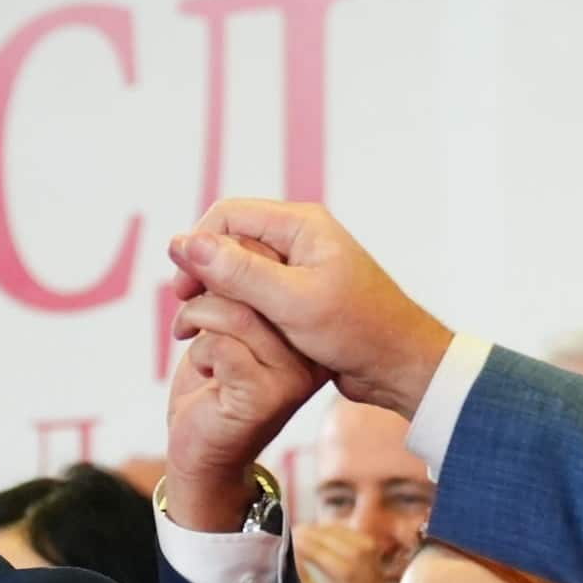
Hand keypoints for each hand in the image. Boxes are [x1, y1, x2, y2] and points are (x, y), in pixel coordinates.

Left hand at [162, 276, 322, 529]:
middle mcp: (310, 349)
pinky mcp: (264, 396)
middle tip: (182, 294)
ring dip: (197, 315)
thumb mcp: (224, 323)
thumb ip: (229, 286)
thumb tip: (194, 238)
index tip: (198, 269)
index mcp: (307, 325)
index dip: (232, 254)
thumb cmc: (212, 384)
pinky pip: (223, 346)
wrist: (202, 452)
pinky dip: (199, 349)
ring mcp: (292, 375)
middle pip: (259, 283)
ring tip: (186, 331)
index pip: (278, 264)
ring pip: (238, 312)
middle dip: (209, 280)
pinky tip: (202, 366)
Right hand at [169, 203, 451, 418]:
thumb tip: (183, 244)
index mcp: (301, 224)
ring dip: (218, 295)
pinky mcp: (300, 295)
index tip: (182, 291)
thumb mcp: (291, 302)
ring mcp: (300, 267)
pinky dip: (238, 310)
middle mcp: (299, 238)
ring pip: (241, 270)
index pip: (227, 216)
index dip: (197, 248)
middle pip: (231, 241)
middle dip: (204, 274)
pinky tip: (227, 336)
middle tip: (186, 315)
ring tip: (199, 330)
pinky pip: (257, 293)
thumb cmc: (357, 331)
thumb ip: (237, 272)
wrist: (400, 366)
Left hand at [297, 521, 395, 582]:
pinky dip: (299, 573)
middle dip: (322, 535)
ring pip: (343, 566)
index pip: (367, 550)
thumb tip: (326, 546)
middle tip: (297, 533)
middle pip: (355, 554)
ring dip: (313, 547)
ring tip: (291, 546)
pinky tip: (284, 567)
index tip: (317, 527)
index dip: (339, 532)